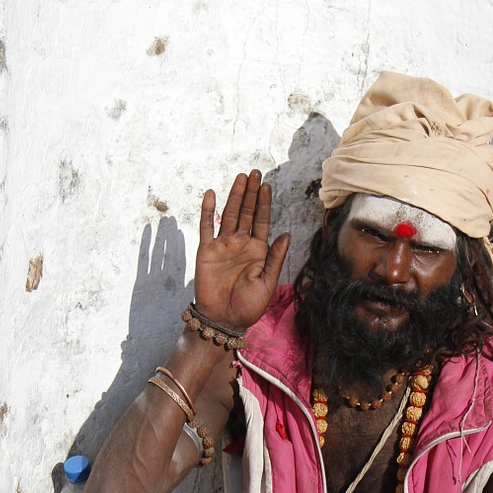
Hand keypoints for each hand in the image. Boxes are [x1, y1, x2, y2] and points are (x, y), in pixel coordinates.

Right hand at [194, 170, 289, 330]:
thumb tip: (286, 235)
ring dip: (234, 196)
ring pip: (229, 215)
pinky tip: (212, 194)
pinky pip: (207, 226)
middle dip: (251, 193)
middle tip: (255, 172)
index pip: (262, 221)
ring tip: (241, 178)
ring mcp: (223, 246)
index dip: (264, 203)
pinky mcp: (207, 251)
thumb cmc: (249, 306)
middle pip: (246, 213)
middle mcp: (241, 244)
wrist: (225, 319)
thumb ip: (275, 258)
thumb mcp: (267, 283)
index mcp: (258, 251)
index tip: (266, 186)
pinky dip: (208, 210)